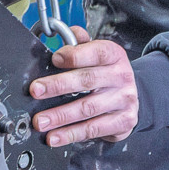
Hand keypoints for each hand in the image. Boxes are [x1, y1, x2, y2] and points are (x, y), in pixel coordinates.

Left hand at [28, 26, 138, 146]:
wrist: (132, 96)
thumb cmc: (107, 74)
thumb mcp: (98, 54)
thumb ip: (80, 44)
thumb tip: (66, 32)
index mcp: (114, 55)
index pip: (96, 52)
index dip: (75, 55)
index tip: (54, 59)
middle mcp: (121, 76)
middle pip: (87, 80)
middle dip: (58, 86)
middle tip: (36, 91)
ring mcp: (124, 100)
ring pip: (87, 108)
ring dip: (60, 116)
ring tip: (41, 121)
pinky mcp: (123, 122)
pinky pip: (93, 129)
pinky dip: (71, 134)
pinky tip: (55, 136)